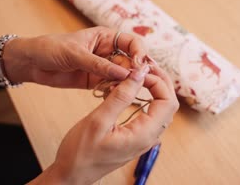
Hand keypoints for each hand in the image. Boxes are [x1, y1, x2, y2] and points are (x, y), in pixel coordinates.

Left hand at [4, 26, 147, 87]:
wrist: (31, 63)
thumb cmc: (51, 48)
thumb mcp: (75, 54)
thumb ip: (99, 65)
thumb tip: (124, 73)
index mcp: (105, 36)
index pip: (132, 42)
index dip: (140, 52)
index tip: (139, 65)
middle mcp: (108, 51)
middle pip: (131, 60)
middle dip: (135, 71)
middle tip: (136, 82)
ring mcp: (103, 67)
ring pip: (123, 75)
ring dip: (126, 83)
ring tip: (124, 91)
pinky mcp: (96, 81)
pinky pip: (111, 86)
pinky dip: (115, 91)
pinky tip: (114, 96)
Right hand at [30, 63, 178, 184]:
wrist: (71, 174)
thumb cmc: (80, 152)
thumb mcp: (99, 120)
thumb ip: (121, 96)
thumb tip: (139, 73)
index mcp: (144, 135)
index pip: (167, 102)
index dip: (158, 81)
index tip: (139, 70)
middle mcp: (149, 137)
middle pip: (168, 103)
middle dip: (159, 81)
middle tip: (142, 65)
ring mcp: (144, 138)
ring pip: (160, 108)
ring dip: (153, 88)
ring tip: (138, 73)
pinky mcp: (137, 136)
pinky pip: (150, 113)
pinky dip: (146, 97)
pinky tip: (131, 88)